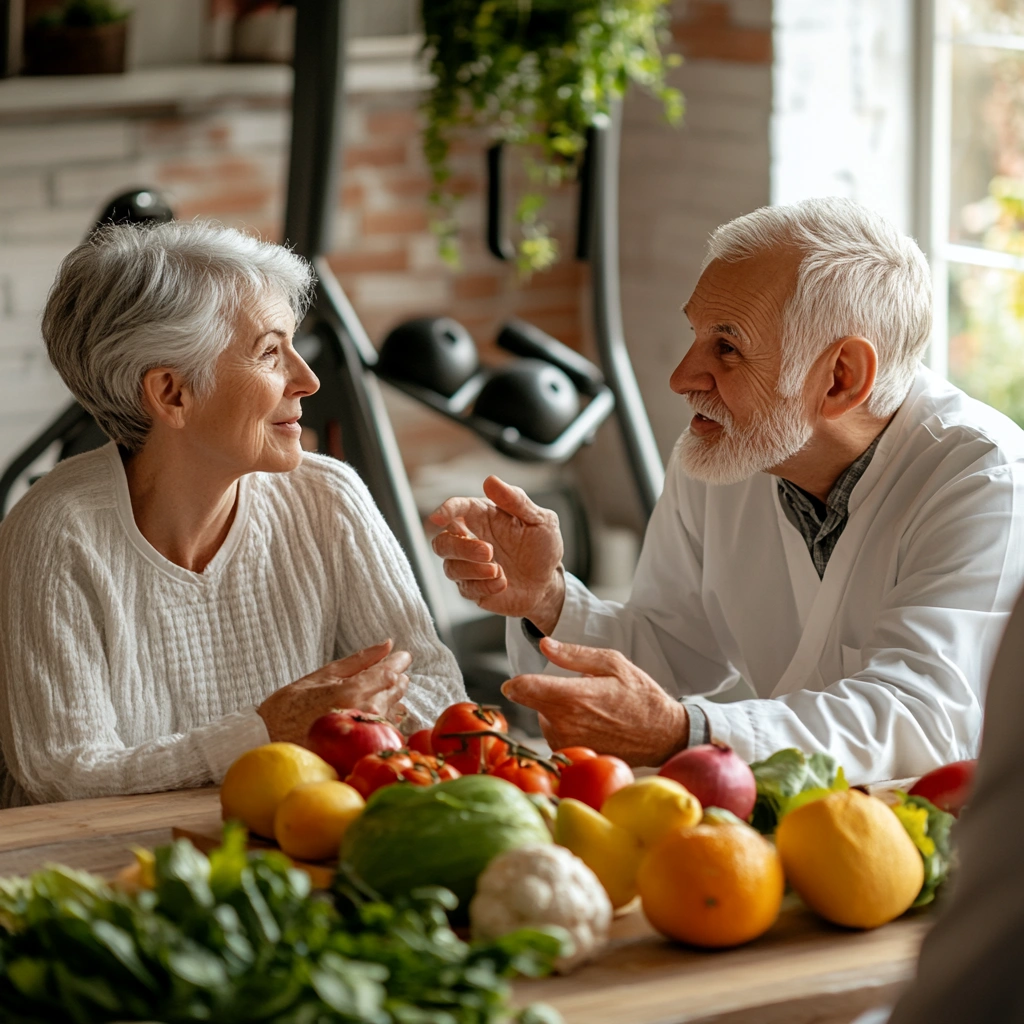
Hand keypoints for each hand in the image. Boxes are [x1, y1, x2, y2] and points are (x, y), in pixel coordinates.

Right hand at [258, 640, 411, 745]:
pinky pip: (385, 731)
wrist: (267, 742)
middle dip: (396, 679)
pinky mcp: (362, 751)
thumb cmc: (290, 707)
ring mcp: (364, 735)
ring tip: (378, 692)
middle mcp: (363, 714)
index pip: (389, 673)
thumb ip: (359, 660)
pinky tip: (375, 714)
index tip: (404, 657)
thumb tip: (388, 645)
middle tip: (390, 673)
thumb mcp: (321, 676)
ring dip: (391, 698)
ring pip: (393, 710)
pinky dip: (385, 719)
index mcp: (352, 691)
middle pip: (395, 691)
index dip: (399, 662)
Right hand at [429, 476, 564, 632]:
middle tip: (489, 551)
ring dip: (473, 569)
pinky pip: (465, 589)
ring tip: (499, 570)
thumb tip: (490, 480)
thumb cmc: (542, 546)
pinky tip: (502, 583)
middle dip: (461, 548)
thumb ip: (516, 501)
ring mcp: (470, 566)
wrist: (549, 582)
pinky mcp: (474, 588)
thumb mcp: (540, 520)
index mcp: (484, 517)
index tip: (438, 518)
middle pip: (443, 542)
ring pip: (450, 567)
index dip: (446, 511)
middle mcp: (472, 540)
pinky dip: (483, 587)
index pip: (458, 509)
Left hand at [501, 637, 688, 766]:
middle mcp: (565, 724)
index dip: (516, 683)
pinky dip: (566, 727)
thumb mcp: (613, 663)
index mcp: (573, 697)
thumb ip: (574, 654)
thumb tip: (543, 644)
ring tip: (590, 709)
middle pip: (532, 703)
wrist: (663, 735)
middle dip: (546, 693)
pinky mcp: (573, 756)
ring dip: (556, 711)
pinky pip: (555, 735)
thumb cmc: (640, 696)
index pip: (523, 689)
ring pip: (543, 718)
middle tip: (578, 691)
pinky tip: (591, 724)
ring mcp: (568, 743)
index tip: (515, 682)